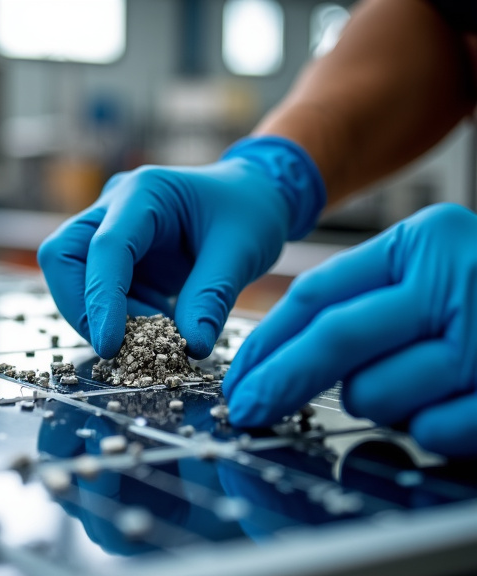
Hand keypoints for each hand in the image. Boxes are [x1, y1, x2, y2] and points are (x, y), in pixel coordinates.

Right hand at [38, 137, 325, 358]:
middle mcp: (113, 206)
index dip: (100, 298)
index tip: (110, 345)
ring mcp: (107, 229)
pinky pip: (95, 291)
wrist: (254, 196)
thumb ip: (212, 298)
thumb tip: (191, 346)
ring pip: (70, 276)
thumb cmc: (250, 211)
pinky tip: (153, 324)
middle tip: (120, 346)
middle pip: (63, 256)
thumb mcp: (242, 252)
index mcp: (145, 192)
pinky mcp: (113, 256)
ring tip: (150, 335)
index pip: (105, 247)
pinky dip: (116, 317)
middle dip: (81, 307)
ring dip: (99, 315)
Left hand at [225, 204, 476, 457]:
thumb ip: (366, 300)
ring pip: (379, 393)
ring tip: (413, 385)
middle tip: (246, 409)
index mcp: (427, 241)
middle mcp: (459, 278)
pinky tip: (452, 406)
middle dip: (280, 381)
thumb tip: (275, 356)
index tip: (238, 376)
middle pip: (335, 340)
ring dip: (376, 403)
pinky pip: (435, 430)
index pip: (317, 294)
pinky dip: (430, 430)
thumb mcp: (433, 271)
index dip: (267, 342)